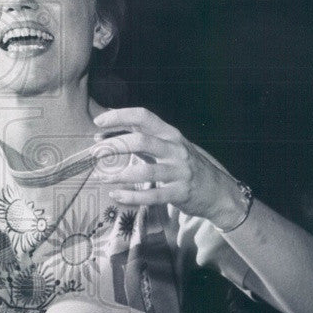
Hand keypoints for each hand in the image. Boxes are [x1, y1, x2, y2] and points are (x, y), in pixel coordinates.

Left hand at [91, 107, 246, 228]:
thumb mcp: (167, 147)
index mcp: (170, 134)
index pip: (143, 116)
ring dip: (119, 174)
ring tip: (101, 177)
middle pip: (141, 141)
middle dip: (114, 146)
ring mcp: (179, 172)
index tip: (98, 122)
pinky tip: (116, 196)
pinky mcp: (180, 193)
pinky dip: (131, 196)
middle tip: (94, 153)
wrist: (218, 191)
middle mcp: (175, 149)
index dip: (120, 116)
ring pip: (145, 171)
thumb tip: (104, 135)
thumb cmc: (184, 165)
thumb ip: (140, 140)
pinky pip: (152, 196)